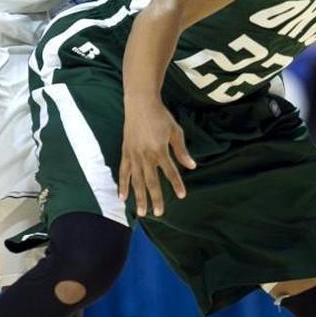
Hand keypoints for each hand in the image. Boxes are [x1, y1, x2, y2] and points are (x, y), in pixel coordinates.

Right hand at [118, 96, 196, 216]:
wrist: (140, 103)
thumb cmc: (160, 116)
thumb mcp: (175, 131)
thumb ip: (181, 150)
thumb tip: (192, 166)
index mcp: (159, 150)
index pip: (170, 171)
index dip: (176, 184)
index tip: (182, 195)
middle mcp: (145, 155)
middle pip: (151, 181)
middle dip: (155, 198)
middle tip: (160, 213)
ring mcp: (133, 155)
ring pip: (136, 180)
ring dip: (139, 197)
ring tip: (141, 212)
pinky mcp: (125, 152)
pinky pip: (123, 172)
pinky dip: (123, 185)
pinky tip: (123, 197)